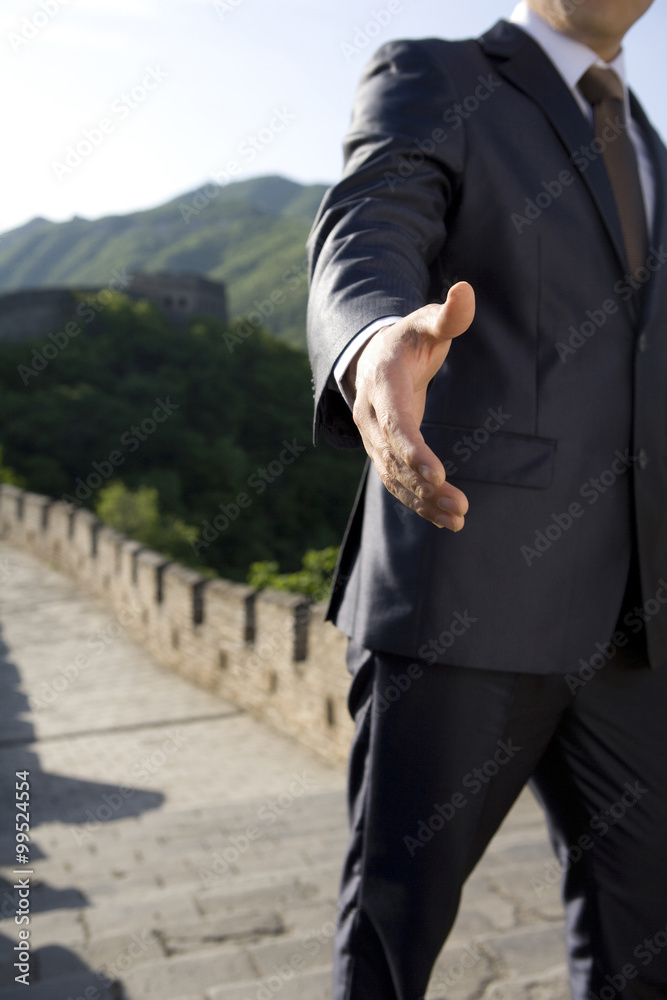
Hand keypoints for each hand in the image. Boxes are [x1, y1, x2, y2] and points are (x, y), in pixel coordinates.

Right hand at [345, 282, 474, 529]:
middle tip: (460, 506)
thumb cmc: (408, 339)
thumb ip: (448, 315)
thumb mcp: (426, 323)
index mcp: (382, 385)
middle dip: (425, 486)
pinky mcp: (383, 454)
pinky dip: (420, 505)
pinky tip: (448, 521)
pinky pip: (397, 484)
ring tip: (459, 519)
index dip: (413, 450)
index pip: (394, 422)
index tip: (437, 474)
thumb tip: (465, 291)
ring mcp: (373, 439)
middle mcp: (370, 417)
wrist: (374, 358)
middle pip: (394, 458)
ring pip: (395, 478)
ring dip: (425, 503)